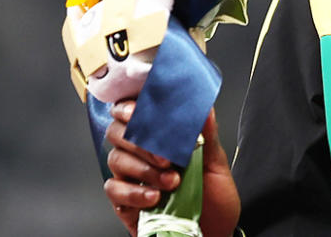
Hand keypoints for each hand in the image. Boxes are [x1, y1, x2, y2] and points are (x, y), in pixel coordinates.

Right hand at [104, 101, 240, 236]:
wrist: (213, 233)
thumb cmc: (214, 199)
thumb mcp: (216, 165)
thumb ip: (207, 136)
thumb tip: (204, 107)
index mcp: (161, 138)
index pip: (134, 112)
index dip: (130, 106)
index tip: (137, 109)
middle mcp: (141, 154)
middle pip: (119, 132)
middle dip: (141, 141)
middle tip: (167, 157)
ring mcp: (131, 178)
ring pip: (116, 159)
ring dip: (144, 169)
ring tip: (172, 182)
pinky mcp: (124, 203)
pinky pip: (114, 190)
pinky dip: (133, 192)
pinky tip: (154, 198)